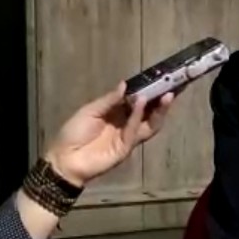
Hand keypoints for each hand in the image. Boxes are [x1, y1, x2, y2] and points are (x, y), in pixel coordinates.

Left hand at [44, 84, 174, 186]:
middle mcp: (126, 125)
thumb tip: (126, 84)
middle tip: (174, 86)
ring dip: (159, 110)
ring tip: (167, 95)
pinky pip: (134, 131)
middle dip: (162, 101)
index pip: (138, 102)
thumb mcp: (90, 111)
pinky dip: (138, 116)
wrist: (64, 159)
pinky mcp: (125, 148)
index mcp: (117, 114)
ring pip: (149, 124)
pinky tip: (141, 103)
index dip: (150, 92)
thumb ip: (109, 99)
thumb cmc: (74, 133)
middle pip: (149, 113)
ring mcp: (128, 137)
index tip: (162, 79)